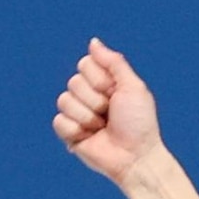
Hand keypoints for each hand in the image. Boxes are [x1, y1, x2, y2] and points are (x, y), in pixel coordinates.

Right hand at [53, 40, 162, 182]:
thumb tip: (93, 42)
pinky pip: (59, 121)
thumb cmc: (139, 123)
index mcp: (103, 82)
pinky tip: (90, 137)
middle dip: (96, 100)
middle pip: (74, 82)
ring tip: (102, 127)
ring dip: (87, 116)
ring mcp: (77, 114)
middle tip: (110, 113)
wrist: (135, 156)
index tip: (116, 93)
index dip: (100, 79)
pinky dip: (76, 130)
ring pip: (64, 101)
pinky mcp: (69, 133)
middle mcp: (88, 95)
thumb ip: (113, 62)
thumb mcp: (132, 86)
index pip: (85, 65)